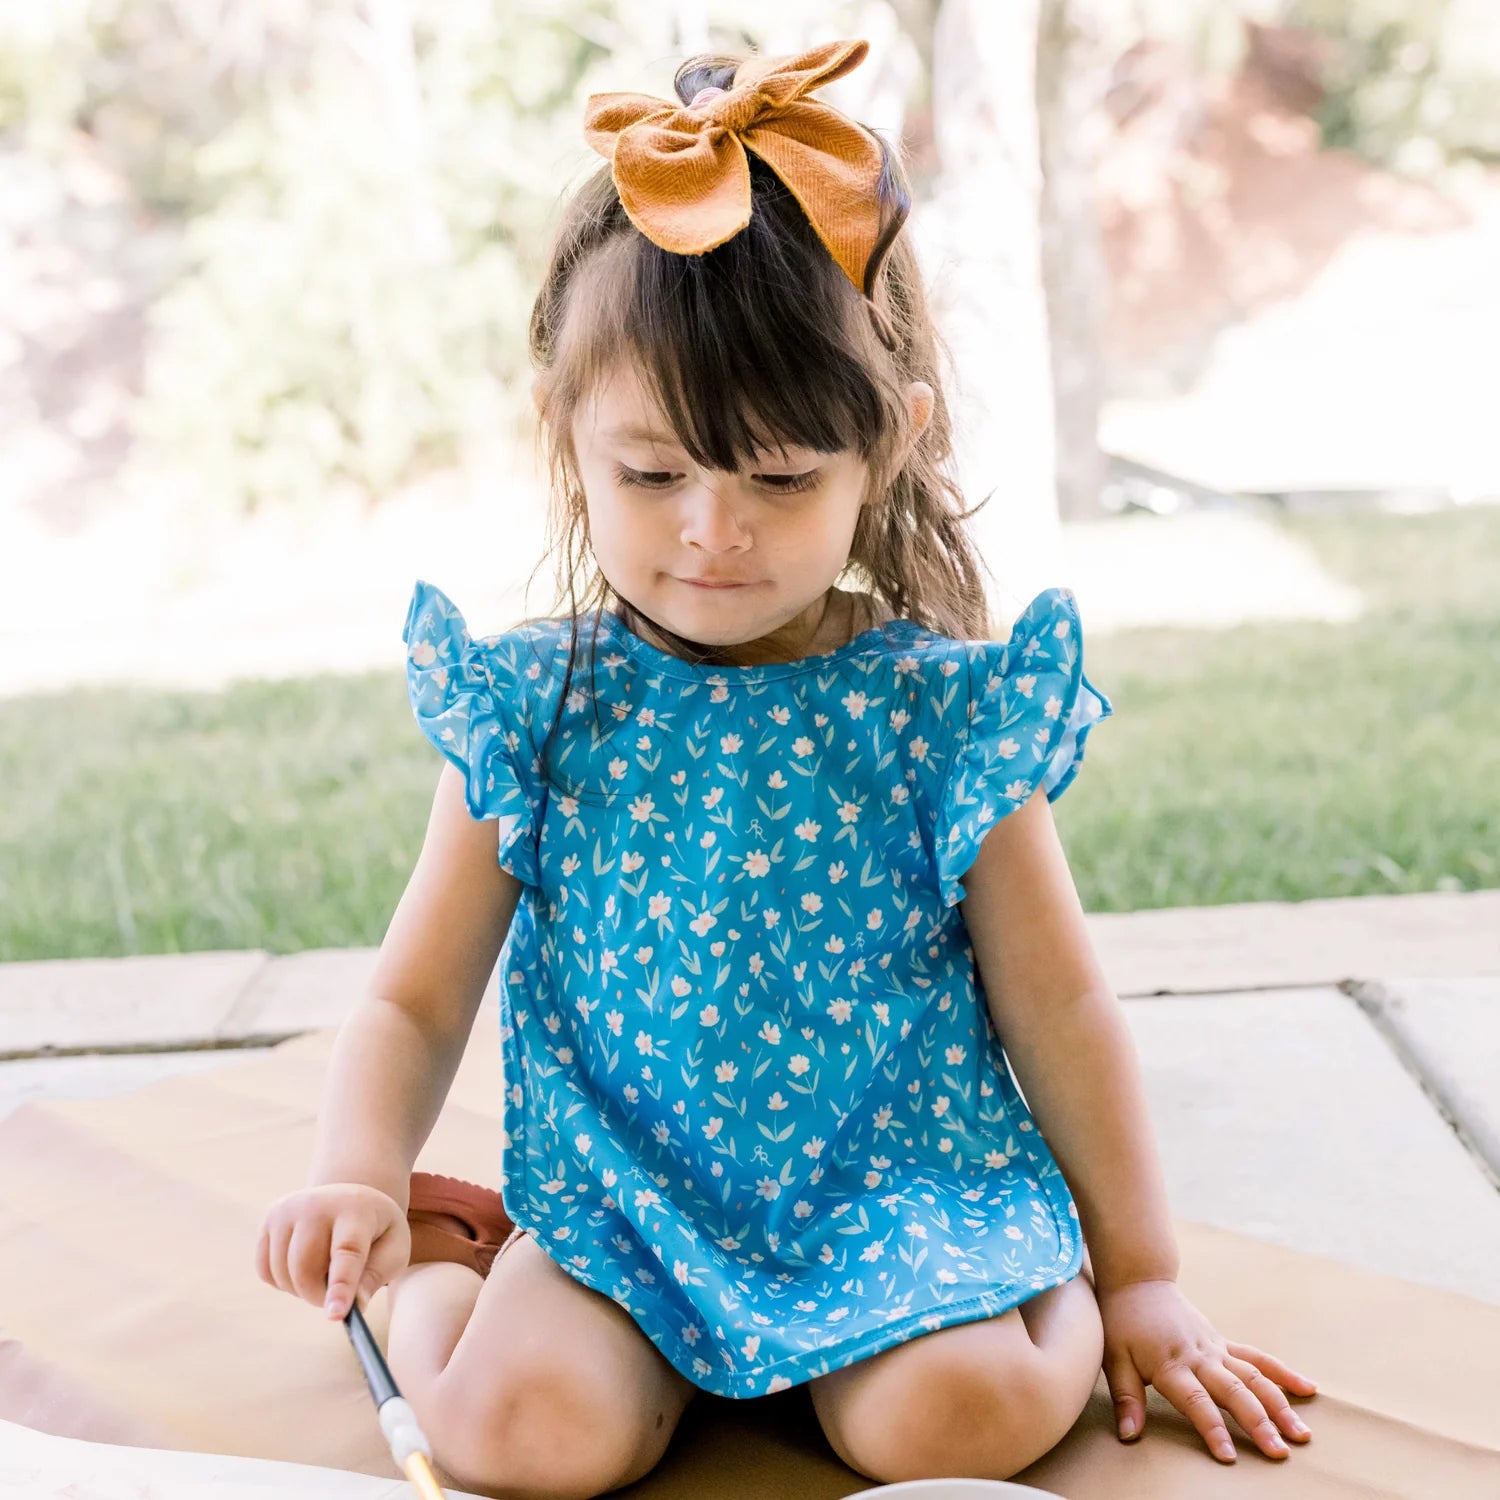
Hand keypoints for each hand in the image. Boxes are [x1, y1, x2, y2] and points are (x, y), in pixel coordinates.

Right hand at [255, 1182, 410, 1320]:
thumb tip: (355, 1305)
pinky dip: (283, 1282)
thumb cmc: (376, 1231)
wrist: (350, 1198)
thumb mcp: (393, 1249)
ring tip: (324, 1275)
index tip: (336, 1315)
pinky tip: (304, 1267)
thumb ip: (376, 1276)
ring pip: (283, 1273)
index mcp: (357, 1209)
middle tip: (335, 1298)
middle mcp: (318, 1203)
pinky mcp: (270, 1218)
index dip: (341, 1286)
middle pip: (305, 1269)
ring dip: (301, 1290)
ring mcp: (289, 1209)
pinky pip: (265, 1270)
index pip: (347, 1251)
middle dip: (318, 1296)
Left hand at [1097, 1276, 1316, 1462]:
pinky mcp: (1224, 1343)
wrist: (1139, 1282)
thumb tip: (1128, 1435)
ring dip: (1279, 1405)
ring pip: (1254, 1377)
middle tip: (1279, 1452)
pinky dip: (1282, 1372)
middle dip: (1258, 1423)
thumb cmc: (1123, 1323)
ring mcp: (1216, 1349)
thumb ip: (1126, 1398)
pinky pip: (1257, 1358)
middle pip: (1234, 1392)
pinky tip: (1308, 1389)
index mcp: (1171, 1364)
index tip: (1228, 1456)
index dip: (1212, 1428)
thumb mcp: (1114, 1358)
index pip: (1195, 1401)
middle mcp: (1199, 1357)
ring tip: (1302, 1434)